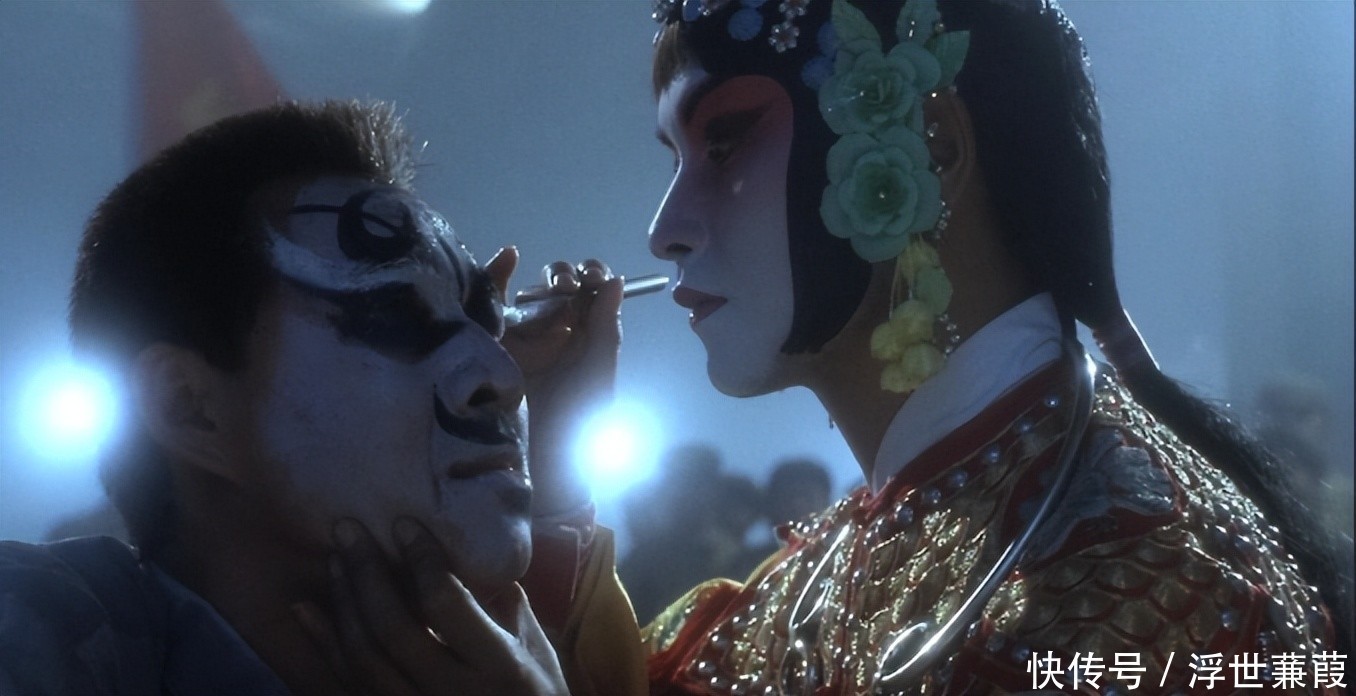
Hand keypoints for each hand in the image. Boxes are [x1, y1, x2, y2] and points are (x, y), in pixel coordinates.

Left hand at [294, 518, 569, 695]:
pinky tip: (307, 610)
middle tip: (347, 529)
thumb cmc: (538, 695)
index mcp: (498, 666)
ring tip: (335, 559)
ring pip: (363, 658)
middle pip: (393, 628)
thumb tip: (469, 548)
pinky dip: (324, 645)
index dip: (421, 560)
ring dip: (343, 602)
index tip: (404, 525)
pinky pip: (346, 684)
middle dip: (366, 572)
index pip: (447, 604)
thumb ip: (503, 601)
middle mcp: (452, 693)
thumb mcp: (536, 648)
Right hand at [486, 248, 622, 516]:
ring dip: (541, 285)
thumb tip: (616, 280)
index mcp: (589, 332)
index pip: (593, 288)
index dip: (593, 274)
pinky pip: (495, 301)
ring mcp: (526, 333)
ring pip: (530, 292)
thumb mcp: (600, 369)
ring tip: (549, 297)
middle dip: (565, 276)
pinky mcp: (497, 338)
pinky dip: (497, 274)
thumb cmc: (580, 415)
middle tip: (570, 288)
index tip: (593, 278)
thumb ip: (607, 326)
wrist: (544, 453)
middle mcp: (559, 328)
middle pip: (560, 283)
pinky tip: (505, 259)